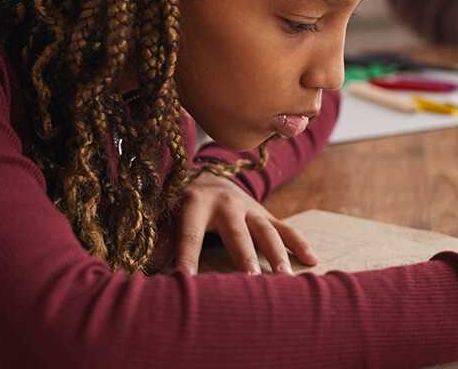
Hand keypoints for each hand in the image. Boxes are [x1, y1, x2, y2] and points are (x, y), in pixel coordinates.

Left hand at [151, 171, 318, 275]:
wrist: (208, 175)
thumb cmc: (181, 204)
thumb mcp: (165, 217)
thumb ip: (158, 241)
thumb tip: (145, 268)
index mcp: (195, 203)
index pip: (190, 235)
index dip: (187, 258)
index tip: (186, 282)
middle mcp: (226, 203)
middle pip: (236, 234)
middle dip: (245, 256)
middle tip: (252, 280)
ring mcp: (249, 208)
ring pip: (266, 231)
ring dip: (277, 254)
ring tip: (284, 277)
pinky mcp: (265, 214)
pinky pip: (285, 228)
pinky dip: (299, 243)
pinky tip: (313, 260)